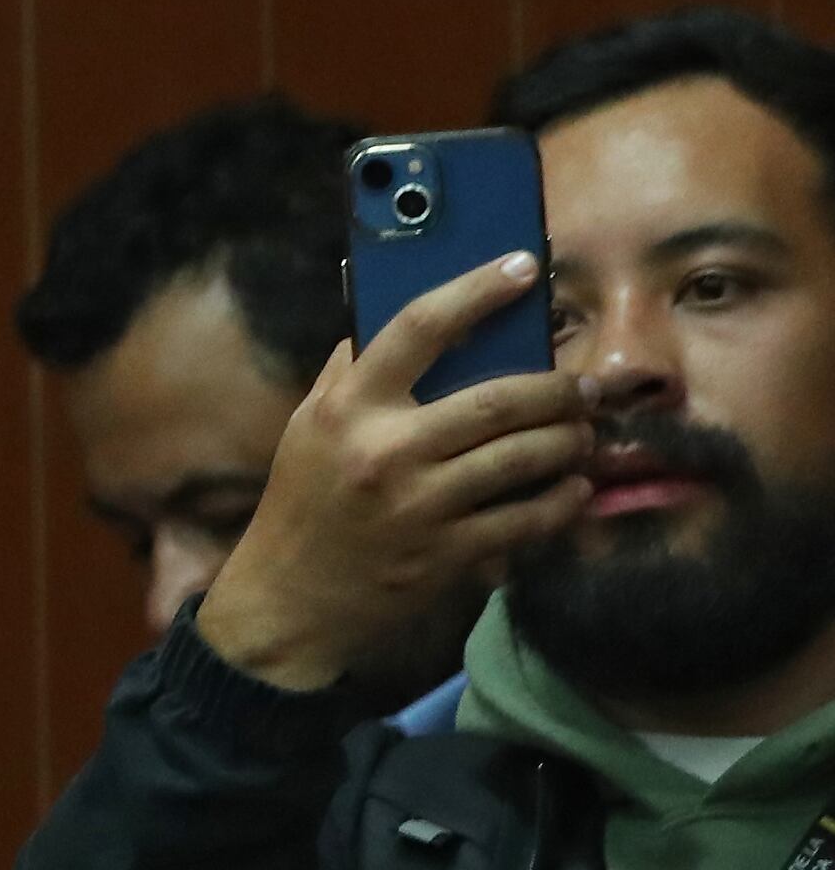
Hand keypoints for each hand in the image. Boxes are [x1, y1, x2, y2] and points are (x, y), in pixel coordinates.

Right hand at [191, 251, 590, 692]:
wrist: (285, 603)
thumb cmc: (301, 505)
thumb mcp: (307, 429)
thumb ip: (349, 372)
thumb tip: (391, 307)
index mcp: (347, 411)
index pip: (417, 328)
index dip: (477, 290)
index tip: (524, 266)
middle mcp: (384, 453)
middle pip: (498, 399)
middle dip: (559, 389)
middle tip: (584, 387)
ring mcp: (418, 507)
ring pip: (524, 457)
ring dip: (569, 442)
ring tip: (581, 435)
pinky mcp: (444, 555)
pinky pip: (526, 518)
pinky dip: (562, 500)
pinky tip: (570, 489)